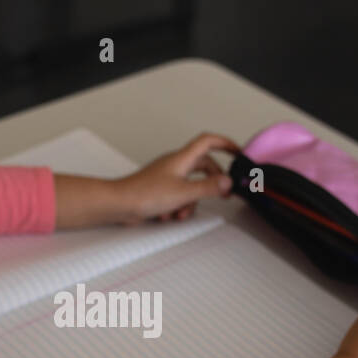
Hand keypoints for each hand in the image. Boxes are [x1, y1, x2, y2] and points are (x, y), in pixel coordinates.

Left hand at [113, 132, 239, 224]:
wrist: (119, 204)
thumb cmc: (144, 194)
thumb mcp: (183, 193)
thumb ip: (208, 188)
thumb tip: (227, 182)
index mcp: (182, 159)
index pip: (208, 141)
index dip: (225, 144)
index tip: (239, 153)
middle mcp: (175, 165)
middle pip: (203, 167)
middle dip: (212, 183)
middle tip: (222, 194)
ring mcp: (167, 176)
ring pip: (191, 186)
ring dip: (191, 202)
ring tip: (182, 213)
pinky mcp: (160, 190)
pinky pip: (178, 196)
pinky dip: (178, 207)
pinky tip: (169, 215)